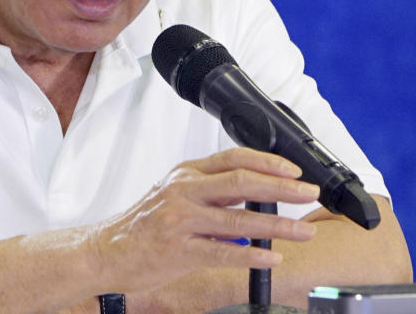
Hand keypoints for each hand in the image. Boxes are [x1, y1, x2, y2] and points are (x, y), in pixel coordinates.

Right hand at [86, 147, 319, 293]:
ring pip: (238, 218)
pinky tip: (271, 258)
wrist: (107, 251)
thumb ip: (212, 193)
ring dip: (278, 224)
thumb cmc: (142, 226)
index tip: (294, 170)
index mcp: (185, 175)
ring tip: (303, 230)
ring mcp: (180, 220)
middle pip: (241, 181)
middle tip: (309, 194)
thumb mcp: (174, 197)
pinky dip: (251, 255)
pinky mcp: (178, 250)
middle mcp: (183, 191)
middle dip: (282, 188)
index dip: (267, 162)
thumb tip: (253, 193)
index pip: (233, 158)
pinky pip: (222, 251)